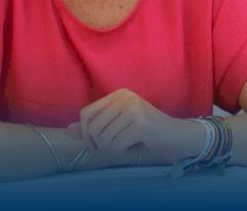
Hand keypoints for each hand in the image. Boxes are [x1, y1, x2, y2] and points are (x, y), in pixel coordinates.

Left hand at [66, 88, 204, 164]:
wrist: (178, 136)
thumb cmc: (147, 133)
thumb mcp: (118, 127)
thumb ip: (93, 128)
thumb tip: (68, 130)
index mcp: (119, 94)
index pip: (86, 113)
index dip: (86, 133)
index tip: (96, 144)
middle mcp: (125, 97)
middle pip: (93, 127)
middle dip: (101, 143)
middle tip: (118, 144)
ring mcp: (133, 109)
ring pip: (105, 138)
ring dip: (115, 148)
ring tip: (130, 142)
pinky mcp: (140, 124)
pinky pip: (117, 146)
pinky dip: (125, 151)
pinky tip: (138, 144)